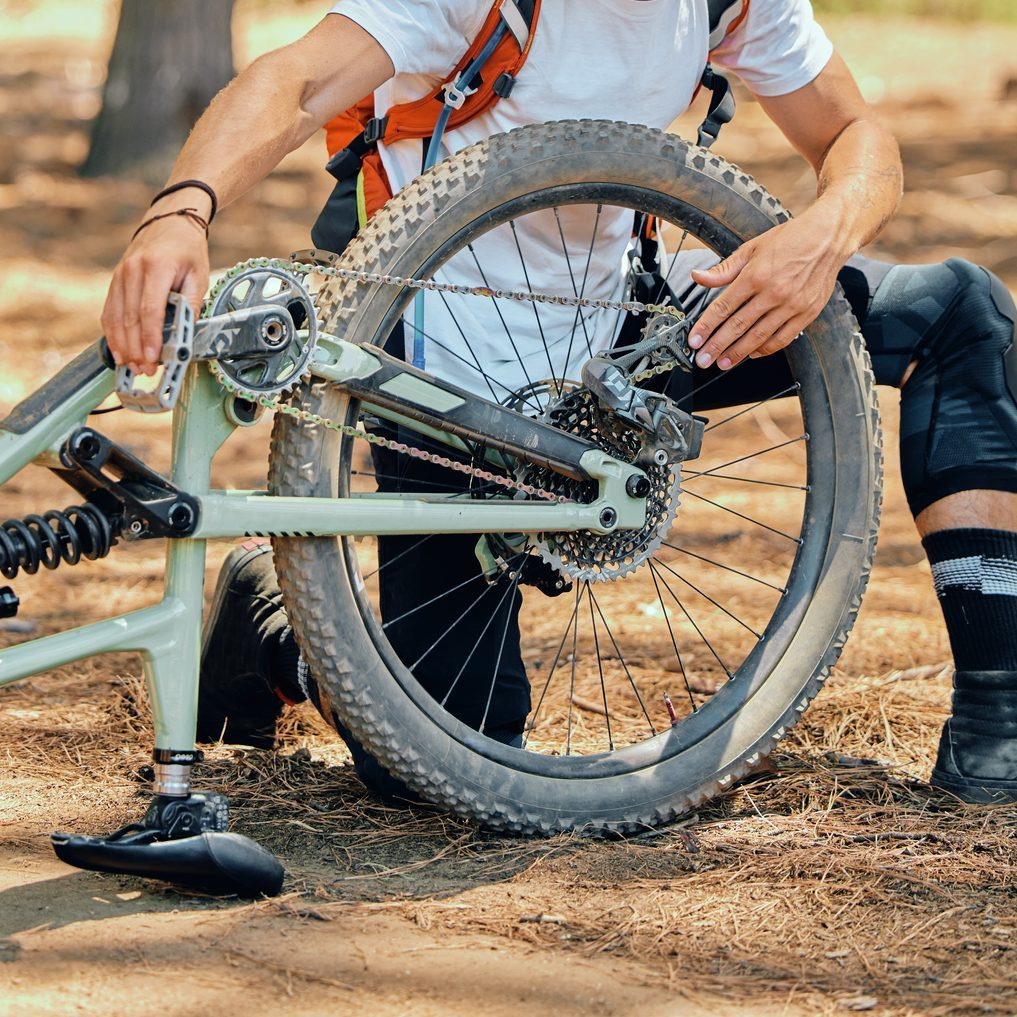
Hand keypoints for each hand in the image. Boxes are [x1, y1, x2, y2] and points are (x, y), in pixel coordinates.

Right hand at [101, 215, 209, 374]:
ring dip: (122, 345)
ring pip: (115, 317)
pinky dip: (112, 333)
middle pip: (130, 317)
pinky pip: (109, 311)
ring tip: (131, 366)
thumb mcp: (199, 275)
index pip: (150, 310)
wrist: (168, 221)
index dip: (150, 337)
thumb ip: (190, 304)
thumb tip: (185, 336)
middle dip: (135, 348)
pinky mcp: (115, 280)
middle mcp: (132, 270)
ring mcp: (119, 275)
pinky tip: (119, 350)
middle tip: (144, 371)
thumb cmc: (187, 250)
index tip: (152, 358)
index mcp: (156, 267)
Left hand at [687, 211, 850, 370]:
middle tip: (703, 360)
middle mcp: (773, 292)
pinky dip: (765, 349)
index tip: (694, 341)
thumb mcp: (752, 248)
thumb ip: (724, 269)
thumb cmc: (790, 240)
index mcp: (756, 275)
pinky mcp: (807, 313)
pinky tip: (751, 354)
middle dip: (717, 346)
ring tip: (722, 363)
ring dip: (738, 353)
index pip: (723, 307)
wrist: (829, 236)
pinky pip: (782, 339)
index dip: (706, 327)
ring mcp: (792, 305)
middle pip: (738, 326)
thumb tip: (698, 277)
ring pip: (759, 337)